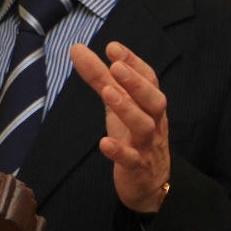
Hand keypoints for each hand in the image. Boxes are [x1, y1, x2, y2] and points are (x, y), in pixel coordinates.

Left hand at [70, 41, 169, 212]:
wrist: (149, 182)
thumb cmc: (132, 134)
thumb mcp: (117, 103)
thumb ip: (99, 76)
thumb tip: (77, 48)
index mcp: (149, 104)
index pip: (149, 79)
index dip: (134, 62)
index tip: (113, 47)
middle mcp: (153, 122)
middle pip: (154, 100)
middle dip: (135, 82)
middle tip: (115, 66)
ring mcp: (146, 145)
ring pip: (144, 126)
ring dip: (126, 109)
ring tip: (108, 92)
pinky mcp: (137, 168)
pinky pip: (131, 160)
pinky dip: (118, 151)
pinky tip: (104, 142)